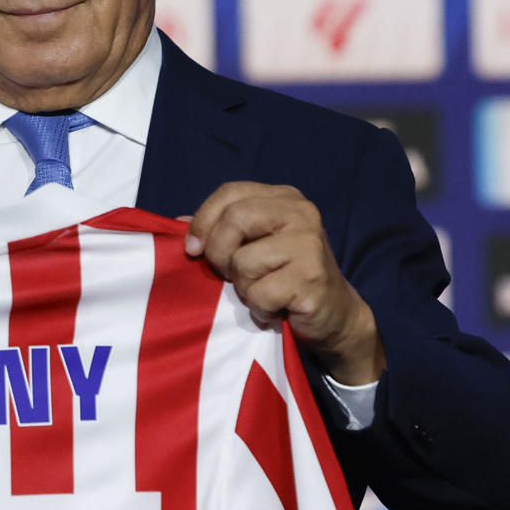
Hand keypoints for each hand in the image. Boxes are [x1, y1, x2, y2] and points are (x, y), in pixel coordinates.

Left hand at [184, 180, 384, 384]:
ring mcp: (310, 244)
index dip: (203, 220)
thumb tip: (176, 224)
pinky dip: (259, 308)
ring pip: (244, 261)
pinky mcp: (312, 278)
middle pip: (235, 220)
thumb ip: (219, 231)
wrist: (333, 316)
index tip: (192, 249)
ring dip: (243, 287)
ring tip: (262, 292)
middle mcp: (301, 213)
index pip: (230, 193)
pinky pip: (260, 293)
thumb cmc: (284, 278)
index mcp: (283, 198)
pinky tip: (274, 309)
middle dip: (219, 254)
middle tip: (230, 276)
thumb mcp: (253, 246)